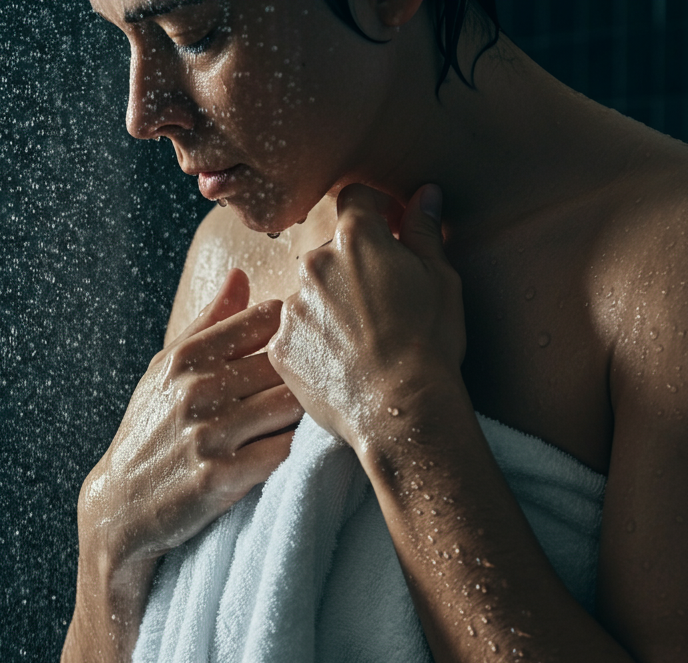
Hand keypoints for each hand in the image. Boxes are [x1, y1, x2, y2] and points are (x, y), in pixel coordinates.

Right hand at [80, 268, 302, 571]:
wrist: (121, 507)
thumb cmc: (150, 433)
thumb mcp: (164, 372)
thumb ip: (207, 325)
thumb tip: (241, 275)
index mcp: (185, 358)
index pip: (265, 319)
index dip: (295, 330)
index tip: (310, 344)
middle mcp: (196, 391)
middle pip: (284, 364)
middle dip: (309, 374)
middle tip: (333, 383)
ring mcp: (208, 435)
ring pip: (289, 406)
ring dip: (309, 412)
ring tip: (322, 417)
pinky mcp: (221, 478)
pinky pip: (282, 451)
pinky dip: (300, 449)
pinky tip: (306, 450)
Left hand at [269, 183, 466, 451]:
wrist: (401, 409)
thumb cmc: (430, 342)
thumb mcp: (441, 280)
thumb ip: (424, 232)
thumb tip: (424, 194)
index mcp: (356, 238)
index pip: (355, 199)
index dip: (373, 211)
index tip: (388, 231)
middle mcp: (314, 264)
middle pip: (328, 251)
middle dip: (349, 267)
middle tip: (378, 304)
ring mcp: (292, 307)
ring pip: (308, 294)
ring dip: (328, 306)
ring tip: (359, 341)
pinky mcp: (280, 347)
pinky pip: (293, 334)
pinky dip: (311, 343)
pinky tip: (339, 363)